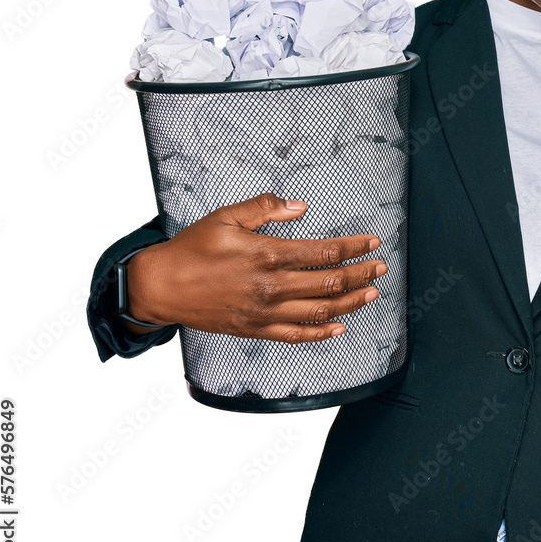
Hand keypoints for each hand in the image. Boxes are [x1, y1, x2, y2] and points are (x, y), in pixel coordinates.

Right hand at [126, 193, 387, 342]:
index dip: (353, 247)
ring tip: (370, 293)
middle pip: (329, 282)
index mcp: (267, 255)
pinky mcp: (255, 329)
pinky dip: (321, 333)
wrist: (160, 286)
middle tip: (380, 267)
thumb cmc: (191, 249)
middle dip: (360, 273)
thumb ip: (265, 209)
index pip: (324, 252)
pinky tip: (339, 327)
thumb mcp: (226, 217)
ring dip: (350, 302)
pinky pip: (296, 335)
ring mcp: (264, 312)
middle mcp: (270, 286)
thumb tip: (299, 206)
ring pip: (320, 310)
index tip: (371, 243)